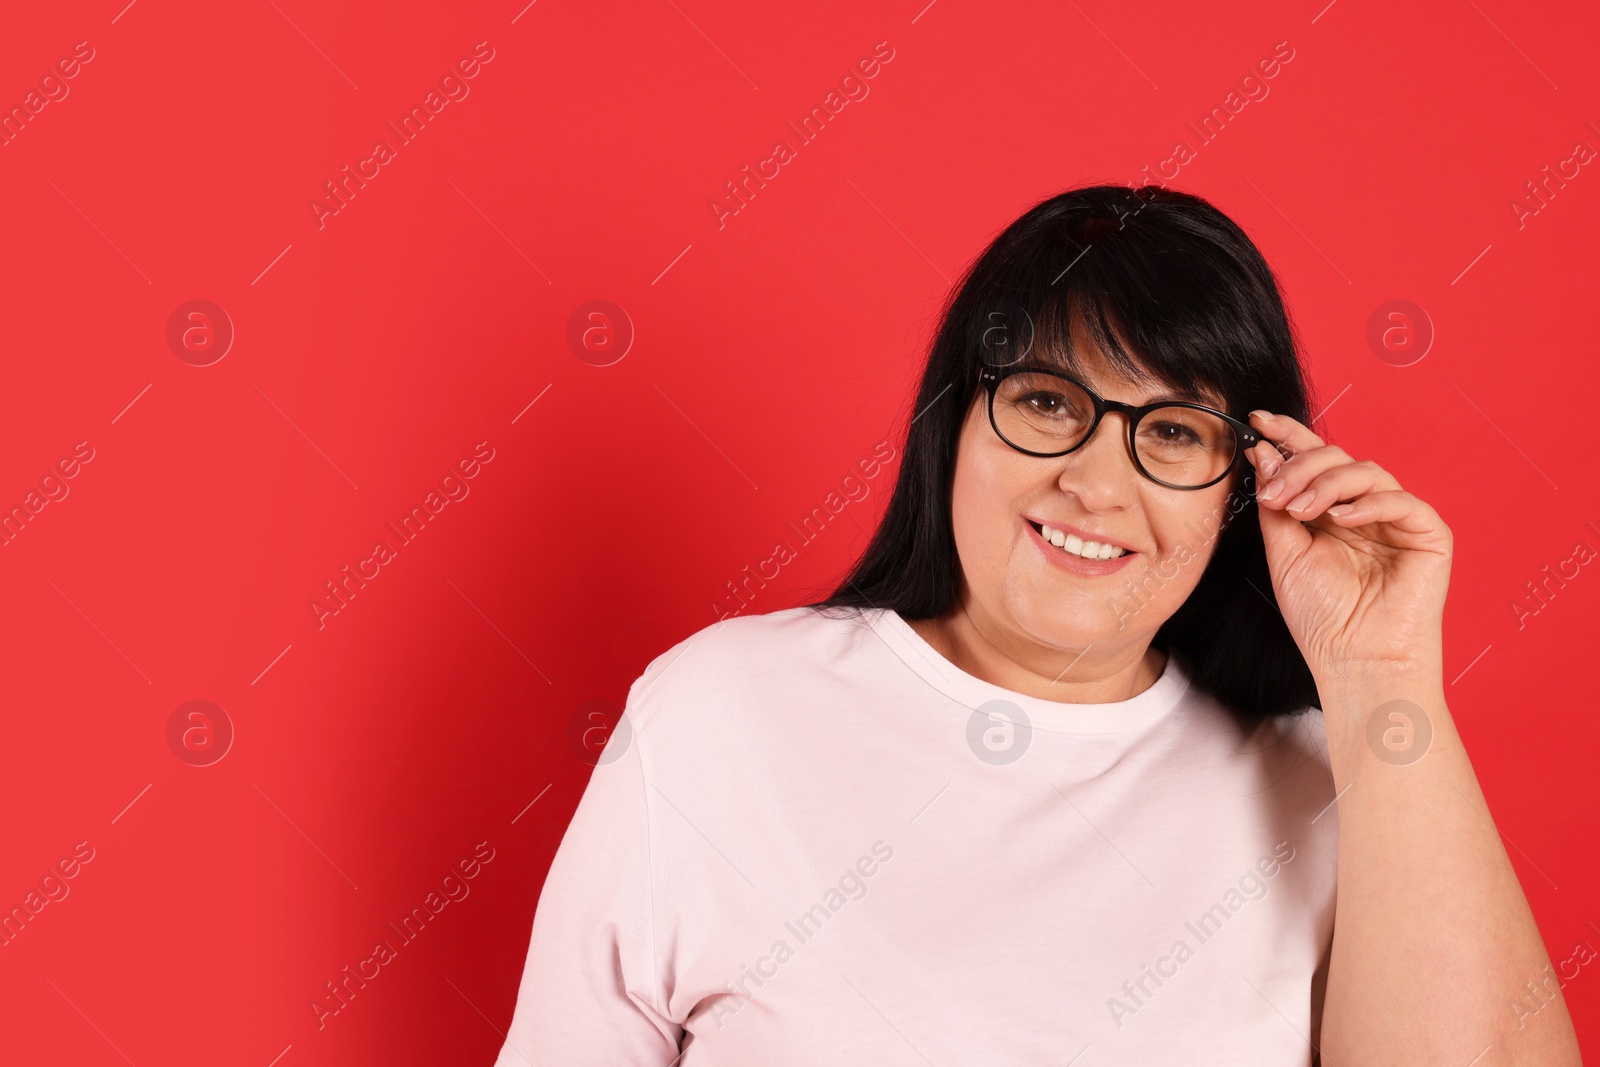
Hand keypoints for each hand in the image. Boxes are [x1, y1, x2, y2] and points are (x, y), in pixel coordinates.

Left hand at [1244, 410, 1452, 678]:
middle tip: (1275, 493)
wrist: (1355, 660)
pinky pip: (1401, 500)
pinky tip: (1341, 519)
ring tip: (1300, 510)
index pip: (1312, 461)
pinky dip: (1368, 503)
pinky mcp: (1428, 533)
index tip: (1258, 420)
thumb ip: (1275, 504)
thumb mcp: (1284, 553)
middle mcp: (1363, 509)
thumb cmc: (1322, 616)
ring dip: (1326, 483)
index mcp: (1330, 511)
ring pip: (1365, 471)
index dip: (1288, 435)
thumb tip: (1261, 454)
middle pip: (1336, 458)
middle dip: (1300, 467)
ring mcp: (1396, 519)